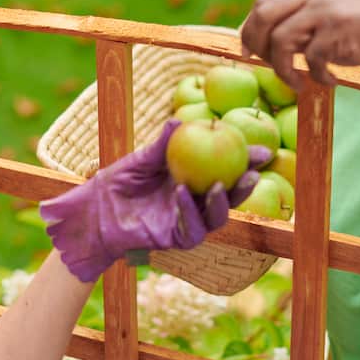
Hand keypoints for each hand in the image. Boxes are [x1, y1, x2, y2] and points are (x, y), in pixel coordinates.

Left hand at [40, 120, 272, 282]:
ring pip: (216, 218)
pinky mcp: (174, 238)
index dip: (247, 163)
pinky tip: (184, 193)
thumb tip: (180, 121)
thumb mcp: (142, 158)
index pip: (227, 170)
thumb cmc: (119, 181)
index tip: (263, 151)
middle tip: (253, 172)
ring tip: (219, 184)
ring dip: (221, 202)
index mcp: (194, 178)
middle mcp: (196, 201)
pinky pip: (191, 229)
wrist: (96, 210)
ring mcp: (187, 221)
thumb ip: (162, 144)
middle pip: (230, 197)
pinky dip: (189, 211)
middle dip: (245, 186)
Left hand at [239, 0, 359, 88]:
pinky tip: (331, 80)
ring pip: (280, 40)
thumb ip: (301, 24)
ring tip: (297, 82)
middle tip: (266, 67)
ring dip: (283, 69)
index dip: (249, 30)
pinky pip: (311, 59)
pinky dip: (318, 76)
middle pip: (263, 16)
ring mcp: (325, 11)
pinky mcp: (339, 31)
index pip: (262, 4)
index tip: (249, 54)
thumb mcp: (328, 17)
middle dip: (256, 46)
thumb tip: (265, 46)